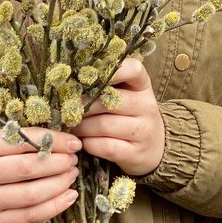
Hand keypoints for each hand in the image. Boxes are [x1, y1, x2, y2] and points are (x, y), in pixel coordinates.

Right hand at [0, 129, 80, 222]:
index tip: (74, 143)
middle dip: (59, 163)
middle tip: (73, 161)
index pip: (24, 140)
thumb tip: (66, 141)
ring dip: (59, 184)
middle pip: (28, 168)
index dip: (54, 141)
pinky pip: (32, 216)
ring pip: (32, 194)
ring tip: (72, 175)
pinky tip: (70, 196)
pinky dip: (55, 206)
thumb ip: (24, 141)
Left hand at [71, 57, 165, 176]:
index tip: (88, 75)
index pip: (133, 69)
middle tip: (67, 109)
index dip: (111, 69)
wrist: (154, 146)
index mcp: (142, 85)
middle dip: (81, 106)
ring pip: (102, 125)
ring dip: (81, 127)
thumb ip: (105, 84)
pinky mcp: (136, 153)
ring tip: (73, 126)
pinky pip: (105, 147)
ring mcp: (143, 131)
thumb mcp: (126, 94)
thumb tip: (69, 83)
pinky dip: (89, 144)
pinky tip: (84, 141)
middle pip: (107, 101)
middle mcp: (146, 105)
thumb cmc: (130, 114)